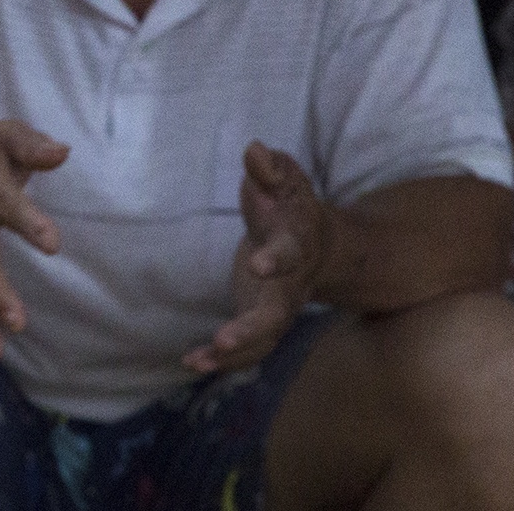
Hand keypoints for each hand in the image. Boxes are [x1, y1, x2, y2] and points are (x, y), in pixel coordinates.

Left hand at [184, 142, 330, 373]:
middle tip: (224, 339)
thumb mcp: (285, 180)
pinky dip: (222, 359)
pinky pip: (248, 348)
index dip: (276, 259)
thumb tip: (254, 149)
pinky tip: (192, 363)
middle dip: (252, 328)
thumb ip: (270, 169)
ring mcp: (278, 307)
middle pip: (277, 313)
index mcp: (297, 244)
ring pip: (263, 339)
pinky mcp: (262, 318)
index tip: (257, 263)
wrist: (321, 244)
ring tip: (199, 361)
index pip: (289, 253)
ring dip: (233, 353)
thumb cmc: (292, 206)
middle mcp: (291, 284)